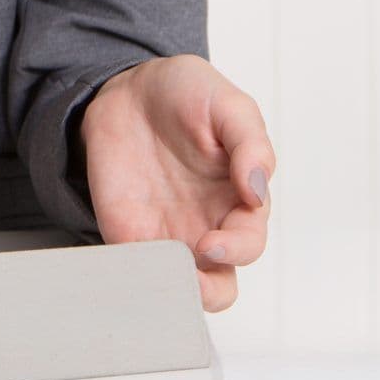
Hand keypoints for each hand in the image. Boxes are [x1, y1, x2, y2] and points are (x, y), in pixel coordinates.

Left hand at [80, 54, 275, 311]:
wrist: (130, 87)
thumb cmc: (189, 95)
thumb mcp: (229, 105)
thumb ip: (250, 145)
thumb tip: (258, 190)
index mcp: (240, 202)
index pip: (248, 244)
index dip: (236, 250)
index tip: (213, 242)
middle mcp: (207, 226)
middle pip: (219, 286)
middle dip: (207, 292)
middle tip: (187, 275)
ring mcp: (165, 232)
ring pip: (176, 287)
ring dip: (167, 291)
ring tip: (153, 277)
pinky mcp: (127, 230)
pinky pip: (132, 266)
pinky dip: (129, 274)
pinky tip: (121, 267)